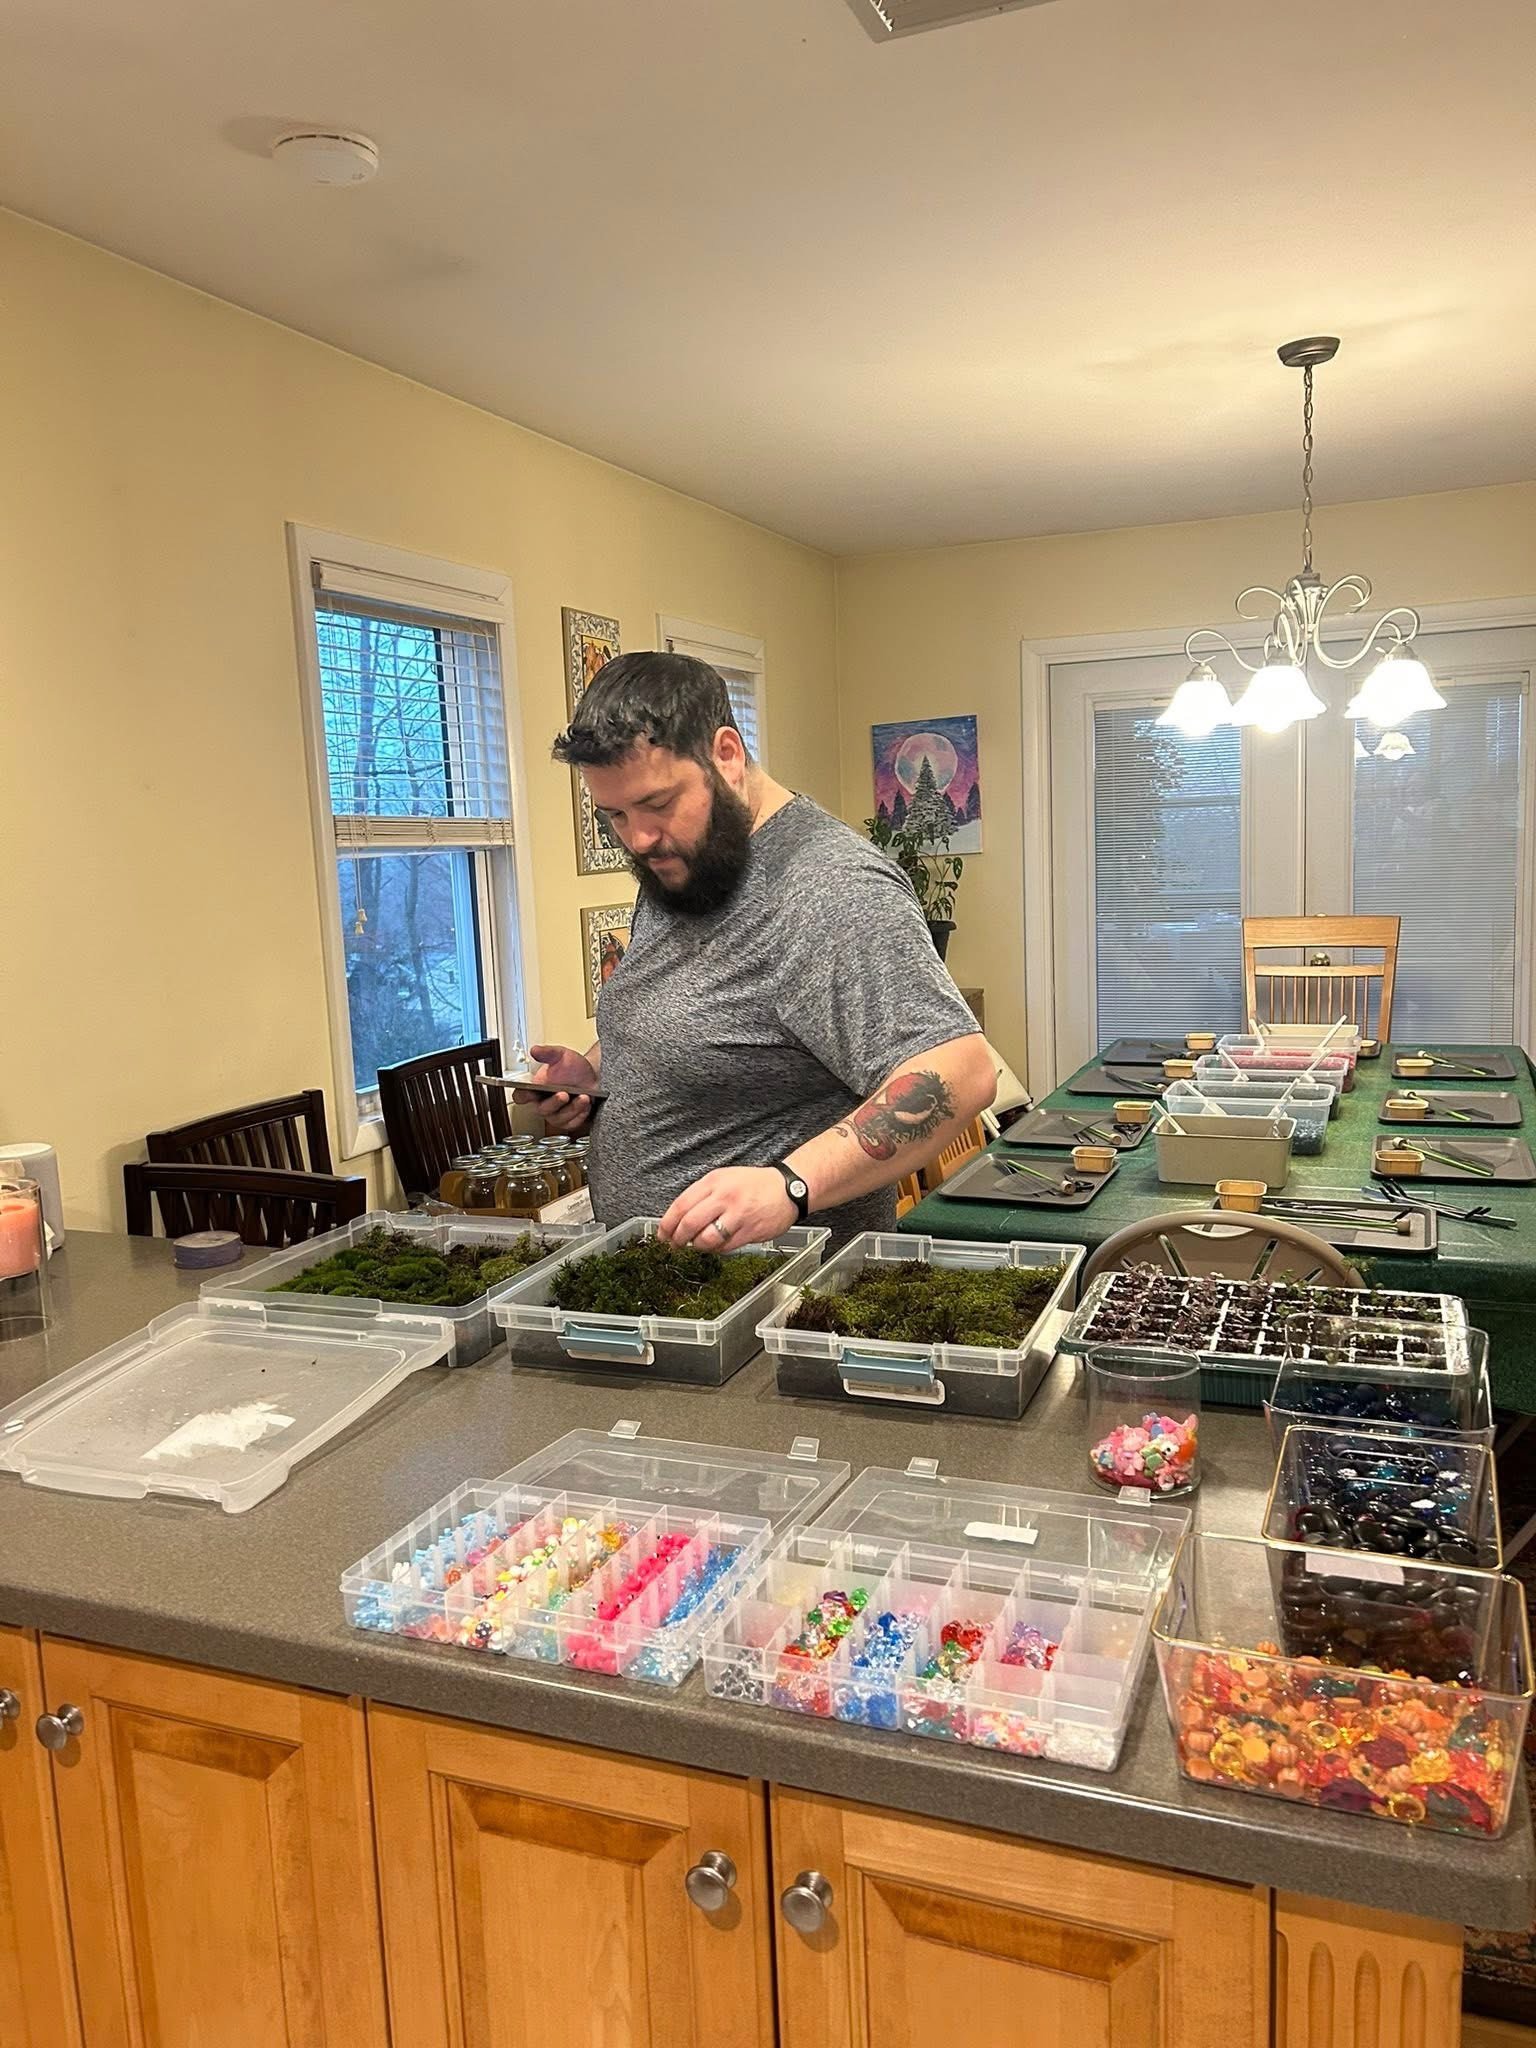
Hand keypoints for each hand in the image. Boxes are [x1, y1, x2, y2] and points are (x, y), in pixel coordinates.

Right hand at [513, 1042, 598, 1134]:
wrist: (593, 1075)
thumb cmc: (574, 1067)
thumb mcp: (561, 1055)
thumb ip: (547, 1053)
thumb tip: (534, 1050)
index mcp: (535, 1089)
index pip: (521, 1096)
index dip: (522, 1096)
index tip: (530, 1092)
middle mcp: (543, 1103)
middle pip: (542, 1109)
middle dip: (554, 1102)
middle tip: (564, 1094)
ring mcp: (555, 1114)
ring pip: (558, 1118)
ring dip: (572, 1108)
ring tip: (583, 1097)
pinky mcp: (569, 1121)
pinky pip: (572, 1123)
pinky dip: (580, 1114)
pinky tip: (586, 1105)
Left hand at [658, 1167, 796, 1252]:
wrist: (788, 1189)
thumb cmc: (753, 1185)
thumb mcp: (724, 1178)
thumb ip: (702, 1195)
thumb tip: (679, 1219)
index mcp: (714, 1181)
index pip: (681, 1205)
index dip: (667, 1224)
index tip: (662, 1234)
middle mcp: (724, 1197)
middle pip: (689, 1224)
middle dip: (678, 1239)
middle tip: (675, 1245)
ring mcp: (738, 1215)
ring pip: (706, 1239)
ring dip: (697, 1246)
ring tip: (697, 1245)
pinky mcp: (750, 1231)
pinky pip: (725, 1247)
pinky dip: (716, 1249)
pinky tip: (717, 1245)